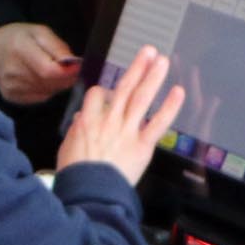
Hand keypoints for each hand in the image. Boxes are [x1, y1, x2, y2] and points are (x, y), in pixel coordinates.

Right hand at [0, 22, 81, 106]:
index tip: (77, 66)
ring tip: (52, 71)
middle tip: (68, 68)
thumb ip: (58, 47)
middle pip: (50, 83)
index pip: (49, 71)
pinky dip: (47, 90)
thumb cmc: (20, 37)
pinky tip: (42, 79)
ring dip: (57, 84)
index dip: (68, 72)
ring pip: (48, 92)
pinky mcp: (11, 96)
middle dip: (66, 77)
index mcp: (19, 49)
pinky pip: (40, 98)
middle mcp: (12, 71)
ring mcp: (10, 86)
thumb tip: (74, 64)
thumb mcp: (41, 32)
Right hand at [55, 47, 186, 187]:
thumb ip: (77, 131)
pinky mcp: (142, 145)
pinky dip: (169, 107)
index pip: (97, 94)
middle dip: (137, 67)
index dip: (104, 90)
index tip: (109, 90)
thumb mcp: (67, 149)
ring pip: (141, 97)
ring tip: (161, 60)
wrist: (90, 193)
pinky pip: (158, 122)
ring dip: (152, 76)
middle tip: (148, 51)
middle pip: (124, 87)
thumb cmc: (77, 175)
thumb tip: (81, 121)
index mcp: (88, 121)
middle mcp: (109, 121)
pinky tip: (178, 92)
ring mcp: (127, 131)